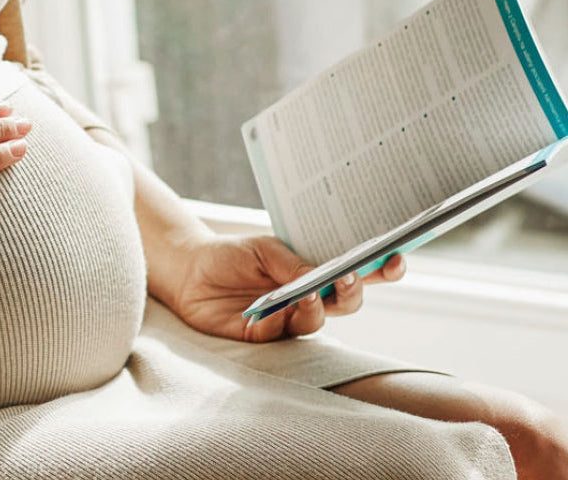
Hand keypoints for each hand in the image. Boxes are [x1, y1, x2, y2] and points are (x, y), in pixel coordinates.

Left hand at [158, 233, 405, 342]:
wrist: (188, 272)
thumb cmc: (230, 255)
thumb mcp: (263, 248)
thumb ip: (291, 263)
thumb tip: (320, 275)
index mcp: (315, 271)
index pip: (356, 272)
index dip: (380, 269)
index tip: (396, 258)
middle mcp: (309, 298)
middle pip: (347, 302)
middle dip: (353, 291)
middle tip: (348, 278)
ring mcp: (288, 319)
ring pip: (317, 322)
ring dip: (318, 308)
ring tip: (309, 294)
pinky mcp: (263, 336)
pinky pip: (280, 334)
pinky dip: (280, 322)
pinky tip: (274, 311)